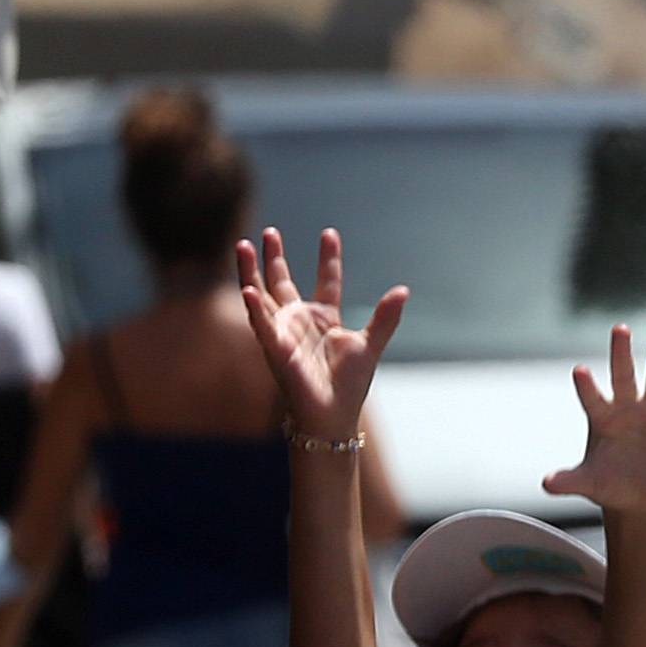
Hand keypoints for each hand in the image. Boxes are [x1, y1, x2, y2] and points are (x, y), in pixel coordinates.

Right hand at [238, 227, 405, 442]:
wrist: (333, 415)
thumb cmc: (349, 384)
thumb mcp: (371, 344)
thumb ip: (385, 317)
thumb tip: (403, 290)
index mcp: (325, 317)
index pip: (326, 280)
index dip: (328, 258)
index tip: (329, 233)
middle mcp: (300, 321)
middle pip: (282, 281)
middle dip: (273, 256)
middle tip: (269, 231)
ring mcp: (284, 332)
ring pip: (262, 294)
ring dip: (250, 271)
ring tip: (242, 244)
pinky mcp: (274, 348)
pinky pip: (260, 324)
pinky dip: (254, 307)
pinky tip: (247, 288)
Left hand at [543, 325, 645, 517]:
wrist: (637, 497)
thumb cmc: (607, 484)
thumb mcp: (588, 483)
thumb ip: (568, 481)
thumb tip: (546, 483)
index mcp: (604, 420)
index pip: (593, 400)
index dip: (587, 388)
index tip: (579, 370)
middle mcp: (629, 411)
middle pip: (624, 376)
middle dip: (621, 354)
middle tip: (619, 328)